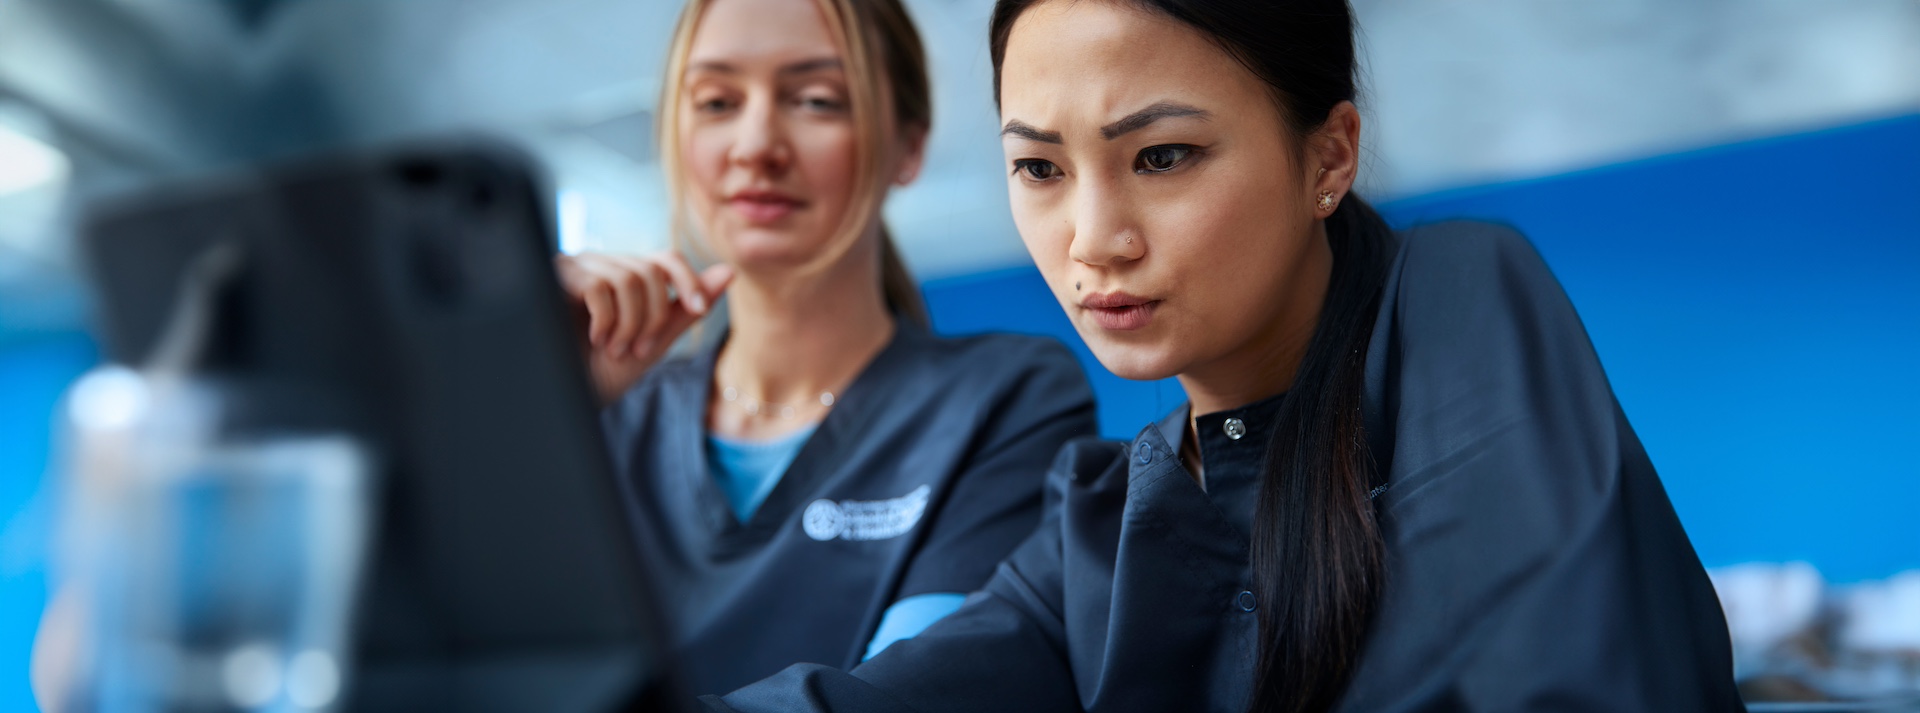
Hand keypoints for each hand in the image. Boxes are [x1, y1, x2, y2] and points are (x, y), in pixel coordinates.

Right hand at [555, 251, 733, 404]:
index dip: (688, 280)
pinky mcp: (555, 276)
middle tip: (636, 349)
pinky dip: (606, 320)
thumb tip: (728, 272)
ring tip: (613, 349)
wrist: (561, 399)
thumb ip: (687, 308)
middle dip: (653, 317)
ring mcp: (577, 267)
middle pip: (651, 271)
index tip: (698, 309)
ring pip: (629, 278)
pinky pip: (599, 286)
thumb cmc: (603, 373)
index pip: (666, 259)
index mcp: (625, 276)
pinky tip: (594, 339)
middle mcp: (602, 264)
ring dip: (630, 323)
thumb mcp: (654, 342)